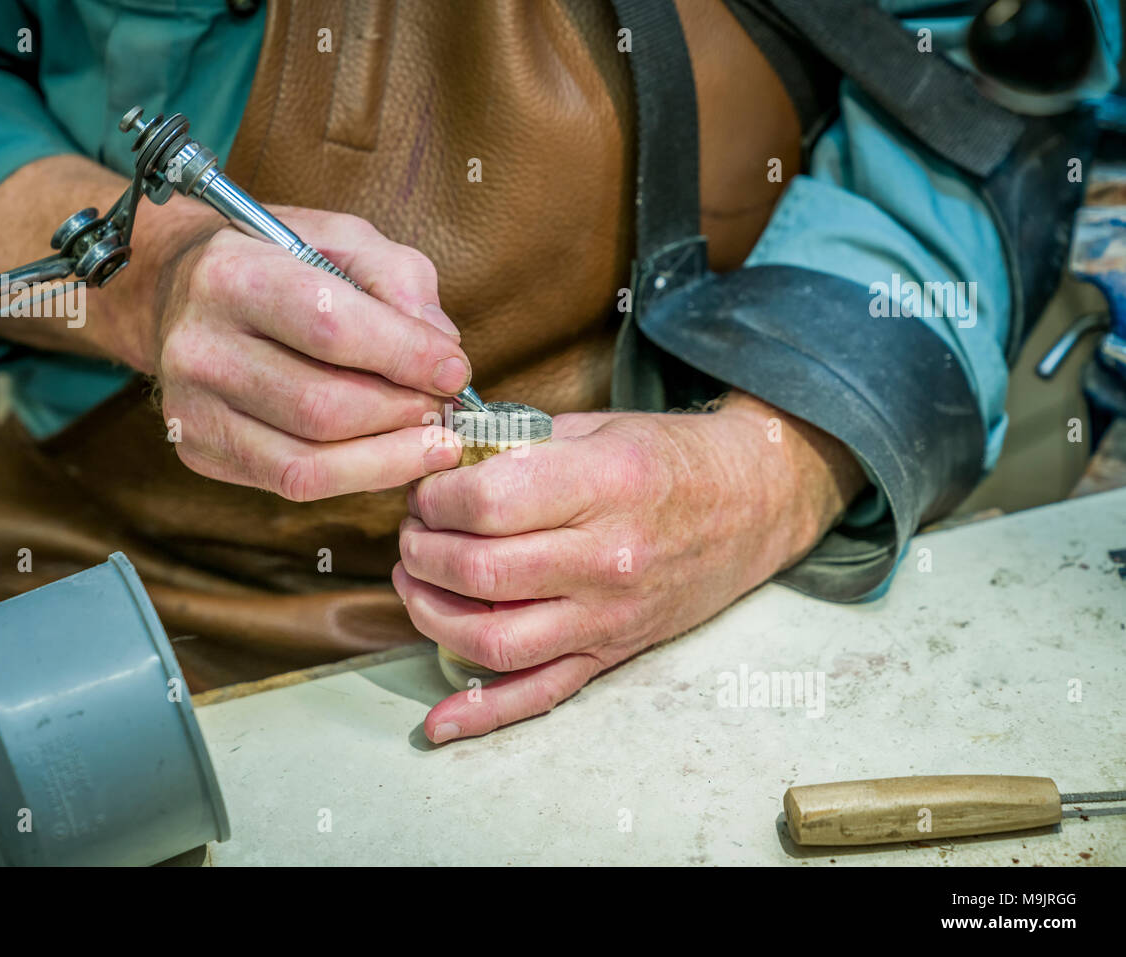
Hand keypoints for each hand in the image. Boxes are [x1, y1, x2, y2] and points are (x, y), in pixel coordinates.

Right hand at [152, 206, 468, 498]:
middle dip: (403, 412)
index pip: (331, 328)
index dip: (405, 356)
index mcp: (231, 274)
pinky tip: (391, 457)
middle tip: (446, 407)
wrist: (181, 290)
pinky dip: (356, 477)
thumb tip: (441, 346)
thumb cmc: (278, 261)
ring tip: (432, 440)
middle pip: (323, 406)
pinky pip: (292, 484)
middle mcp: (200, 346)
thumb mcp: (341, 239)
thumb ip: (398, 278)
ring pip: (309, 460)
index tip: (455, 370)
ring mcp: (191, 407)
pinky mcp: (199, 449)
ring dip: (389, 457)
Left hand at [392, 393, 863, 741]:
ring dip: (432, 615)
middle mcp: (608, 560)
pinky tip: (440, 721)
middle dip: (422, 551)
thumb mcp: (598, 427)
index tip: (426, 490)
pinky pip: (542, 694)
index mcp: (606, 487)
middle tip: (414, 532)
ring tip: (415, 582)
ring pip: (495, 641)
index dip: (435, 498)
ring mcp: (610, 616)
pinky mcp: (612, 653)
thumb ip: (518, 445)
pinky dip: (485, 714)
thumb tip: (437, 461)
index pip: (488, 504)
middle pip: (481, 572)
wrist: (753, 504)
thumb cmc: (670, 458)